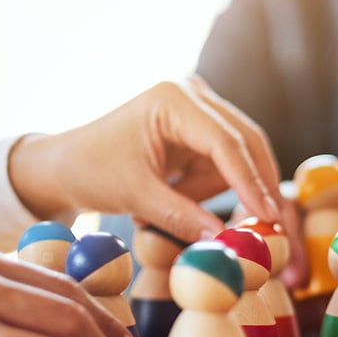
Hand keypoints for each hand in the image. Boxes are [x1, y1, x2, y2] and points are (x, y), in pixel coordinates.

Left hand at [9, 75, 284, 243]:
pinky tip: (174, 192)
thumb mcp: (134, 197)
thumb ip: (181, 217)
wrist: (66, 165)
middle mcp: (194, 96)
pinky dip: (206, 189)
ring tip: (168, 202)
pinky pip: (222, 166)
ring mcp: (200, 110)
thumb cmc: (90, 172)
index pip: (225, 142)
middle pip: (246, 142)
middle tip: (271, 226)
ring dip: (213, 191)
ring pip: (237, 159)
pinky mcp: (201, 129)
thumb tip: (223, 240)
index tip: (267, 216)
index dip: (249, 181)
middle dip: (255, 185)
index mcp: (173, 99)